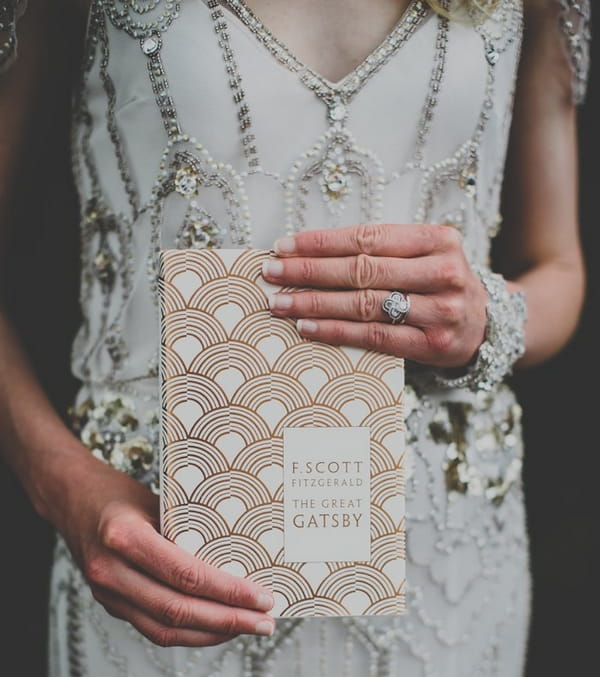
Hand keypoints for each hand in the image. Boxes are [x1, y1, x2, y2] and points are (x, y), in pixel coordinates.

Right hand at [54, 450, 275, 646]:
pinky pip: (153, 628)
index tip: (263, 597)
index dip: (228, 592)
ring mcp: (106, 592)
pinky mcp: (109, 604)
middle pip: (177, 610)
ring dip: (212, 634)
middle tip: (265, 622)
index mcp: (124, 537)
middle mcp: (111, 570)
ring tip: (248, 628)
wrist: (69, 499)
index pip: (186, 575)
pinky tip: (217, 626)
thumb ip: (191, 527)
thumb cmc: (119, 493)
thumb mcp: (157, 499)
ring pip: (165, 629)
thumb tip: (245, 552)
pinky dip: (189, 632)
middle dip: (228, 621)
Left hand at [261, 223, 487, 367]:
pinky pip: (373, 337)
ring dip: (314, 303)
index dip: (323, 242)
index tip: (285, 245)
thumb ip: (382, 250)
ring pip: (364, 305)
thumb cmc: (440, 284)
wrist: (487, 325)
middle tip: (272, 272)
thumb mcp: (424, 255)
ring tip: (280, 302)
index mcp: (438, 239)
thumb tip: (309, 252)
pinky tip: (306, 326)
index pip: (369, 237)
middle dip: (310, 271)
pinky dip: (335, 331)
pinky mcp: (432, 345)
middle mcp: (443, 272)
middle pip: (363, 270)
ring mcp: (440, 311)